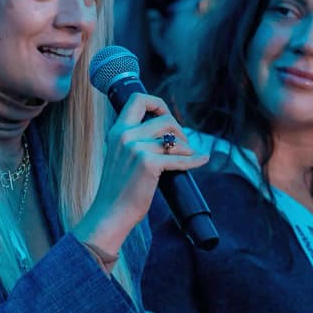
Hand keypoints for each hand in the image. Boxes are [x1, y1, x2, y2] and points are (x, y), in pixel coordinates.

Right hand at [73, 93, 208, 254]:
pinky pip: (179, 159)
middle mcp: (125, 136)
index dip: (157, 103)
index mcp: (117, 131)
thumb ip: (133, 142)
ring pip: (174, 140)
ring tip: (188, 156)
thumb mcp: (119, 157)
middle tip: (183, 144)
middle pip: (164, 119)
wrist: (110, 213)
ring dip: (187, 148)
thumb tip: (163, 136)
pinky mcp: (148, 164)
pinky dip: (194, 160)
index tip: (166, 116)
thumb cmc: (117, 190)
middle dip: (179, 130)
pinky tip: (202, 159)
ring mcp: (136, 149)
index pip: (137, 99)